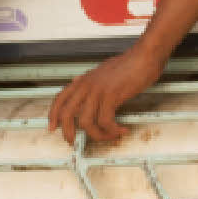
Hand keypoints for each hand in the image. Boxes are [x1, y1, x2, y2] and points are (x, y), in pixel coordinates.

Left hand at [49, 48, 163, 146]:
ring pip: (86, 122)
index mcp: (84, 80)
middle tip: (74, 142)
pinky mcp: (111, 96)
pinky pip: (105, 121)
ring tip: (109, 136)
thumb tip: (82, 87)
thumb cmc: (129, 64)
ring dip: (97, 135)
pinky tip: (121, 130)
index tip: (53, 128)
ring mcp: (98, 91)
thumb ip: (92, 82)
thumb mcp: (103, 72)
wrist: (144, 56)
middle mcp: (87, 85)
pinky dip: (112, 130)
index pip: (60, 98)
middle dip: (68, 132)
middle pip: (67, 114)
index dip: (53, 115)